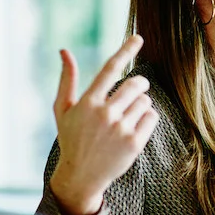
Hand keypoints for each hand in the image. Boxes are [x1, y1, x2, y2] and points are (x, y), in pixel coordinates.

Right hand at [49, 35, 158, 214]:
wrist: (81, 176)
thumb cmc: (71, 138)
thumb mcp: (62, 110)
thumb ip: (66, 79)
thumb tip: (64, 50)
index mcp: (88, 102)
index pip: (110, 69)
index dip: (125, 50)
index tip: (138, 38)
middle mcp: (105, 114)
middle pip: (135, 85)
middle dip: (140, 84)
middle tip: (138, 88)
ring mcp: (120, 129)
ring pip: (145, 101)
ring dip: (141, 103)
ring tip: (129, 114)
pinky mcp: (134, 143)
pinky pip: (152, 117)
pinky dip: (148, 117)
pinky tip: (135, 125)